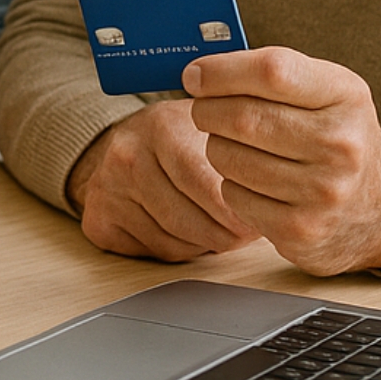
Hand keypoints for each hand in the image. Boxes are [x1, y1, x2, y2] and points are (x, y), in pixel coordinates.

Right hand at [67, 100, 259, 261]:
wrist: (133, 142)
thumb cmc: (186, 141)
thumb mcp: (218, 132)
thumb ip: (247, 156)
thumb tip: (284, 196)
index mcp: (161, 127)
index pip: (208, 189)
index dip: (238, 215)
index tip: (257, 222)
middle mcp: (126, 155)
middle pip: (191, 222)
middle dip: (225, 234)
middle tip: (241, 230)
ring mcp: (107, 187)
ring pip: (173, 242)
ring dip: (202, 243)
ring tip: (213, 224)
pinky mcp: (97, 218)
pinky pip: (151, 252)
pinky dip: (175, 249)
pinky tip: (180, 228)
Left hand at [185, 46, 380, 274]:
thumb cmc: (334, 135)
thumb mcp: (323, 91)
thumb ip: (269, 73)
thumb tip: (197, 75)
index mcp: (346, 96)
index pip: (272, 71)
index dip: (221, 71)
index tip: (195, 76)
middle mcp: (341, 144)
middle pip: (240, 117)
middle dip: (207, 111)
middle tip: (205, 111)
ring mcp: (324, 191)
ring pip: (227, 157)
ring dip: (217, 148)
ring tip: (238, 147)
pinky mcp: (301, 229)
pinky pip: (233, 195)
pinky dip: (232, 185)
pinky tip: (256, 182)